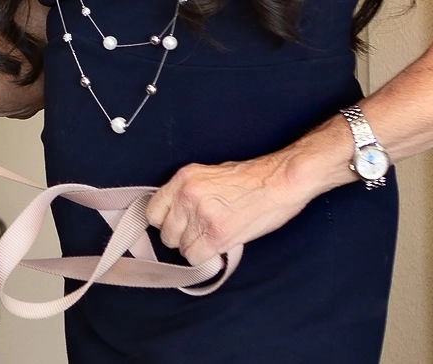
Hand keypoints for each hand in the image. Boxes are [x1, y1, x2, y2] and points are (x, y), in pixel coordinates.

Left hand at [144, 154, 308, 266]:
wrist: (280, 182)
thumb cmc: (252, 177)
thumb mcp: (211, 174)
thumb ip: (190, 192)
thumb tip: (178, 212)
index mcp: (184, 178)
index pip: (152, 211)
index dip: (164, 222)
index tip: (175, 225)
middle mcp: (187, 196)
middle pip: (166, 233)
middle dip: (181, 237)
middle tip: (199, 233)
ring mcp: (201, 216)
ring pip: (181, 248)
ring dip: (195, 247)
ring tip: (212, 238)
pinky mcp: (216, 235)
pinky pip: (196, 258)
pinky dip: (206, 257)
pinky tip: (219, 246)